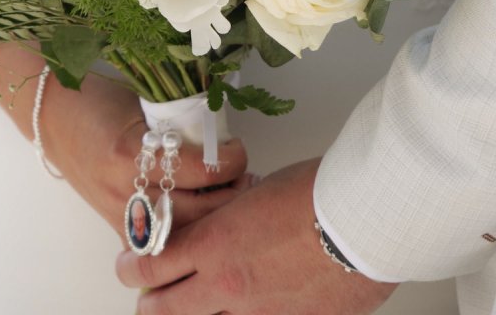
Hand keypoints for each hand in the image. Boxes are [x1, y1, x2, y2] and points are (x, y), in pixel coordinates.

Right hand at [0, 43, 253, 237]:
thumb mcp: (145, 104)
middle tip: (247, 180)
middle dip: (232, 197)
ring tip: (230, 201)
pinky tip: (200, 218)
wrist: (51, 115)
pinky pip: (161, 241)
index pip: (204, 170)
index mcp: (134, 152)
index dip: (233, 161)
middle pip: (199, 211)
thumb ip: (181, 124)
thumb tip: (225, 139)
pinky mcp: (117, 225)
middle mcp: (126, 188)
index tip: (238, 151)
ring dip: (213, 220)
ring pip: (183, 234)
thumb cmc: (97, 101)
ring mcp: (120, 211)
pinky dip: (185, 232)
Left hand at [115, 158, 397, 313]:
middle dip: (151, 303)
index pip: (149, 265)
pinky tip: (260, 305)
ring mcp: (259, 313)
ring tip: (200, 304)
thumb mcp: (260, 193)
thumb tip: (233, 221)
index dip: (131, 268)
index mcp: (213, 244)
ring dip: (197, 313)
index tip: (128, 265)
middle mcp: (226, 286)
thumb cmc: (321, 192)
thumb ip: (235, 216)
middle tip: (149, 296)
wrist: (367, 219)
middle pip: (163, 310)